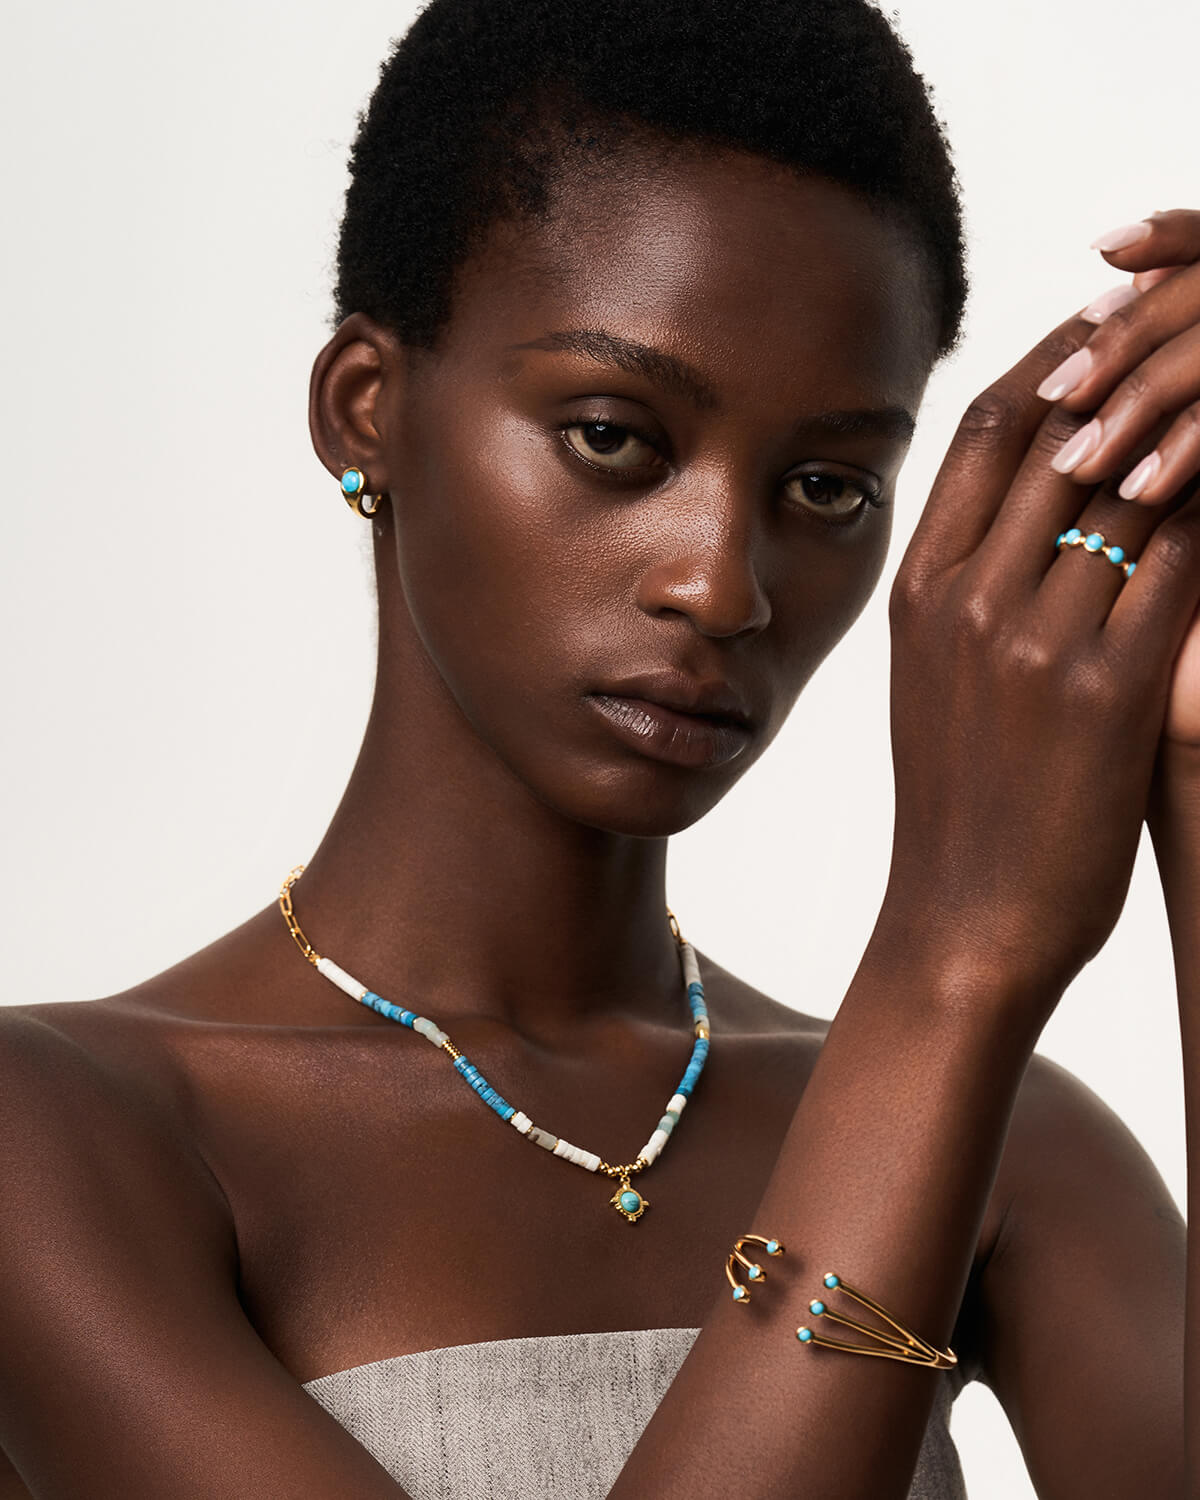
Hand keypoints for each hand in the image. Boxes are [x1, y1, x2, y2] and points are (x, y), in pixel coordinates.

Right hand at [883, 259, 1199, 1006]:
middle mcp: (966, 601)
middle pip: (1059, 433)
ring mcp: (1033, 642)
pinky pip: (1176, 565)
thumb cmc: (959, 803)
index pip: (986, 433)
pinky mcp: (1107, 692)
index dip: (1051, 356)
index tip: (1102, 313)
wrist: (964, 919)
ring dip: (1186, 427)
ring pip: (1127, 486)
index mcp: (918, 592)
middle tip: (1184, 312)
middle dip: (1129, 359)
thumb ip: (966, 588)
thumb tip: (1026, 510)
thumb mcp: (932, 680)